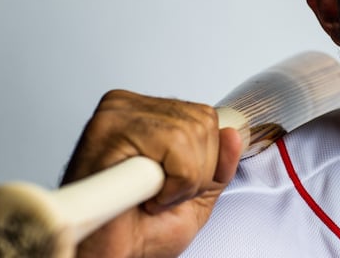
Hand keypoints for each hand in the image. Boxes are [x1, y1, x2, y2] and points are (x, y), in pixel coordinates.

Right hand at [62, 90, 243, 257]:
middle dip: (193, 173)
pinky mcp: (106, 132)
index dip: (204, 162)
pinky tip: (142, 196)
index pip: (205, 116)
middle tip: (160, 195)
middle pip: (201, 123)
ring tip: (149, 196)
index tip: (175, 186)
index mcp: (147, 114)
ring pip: (187, 135)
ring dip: (178, 182)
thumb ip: (220, 164)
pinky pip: (168, 147)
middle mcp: (128, 108)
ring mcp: (115, 116)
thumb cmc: (139, 230)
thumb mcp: (198, 194)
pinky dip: (167, 185)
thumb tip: (233, 134)